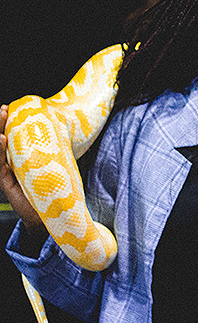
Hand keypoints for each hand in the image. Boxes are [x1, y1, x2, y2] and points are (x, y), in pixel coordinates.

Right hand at [1, 105, 46, 242]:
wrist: (49, 215)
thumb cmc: (53, 188)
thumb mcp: (54, 165)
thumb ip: (54, 150)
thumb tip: (65, 130)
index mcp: (23, 157)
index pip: (15, 136)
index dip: (13, 122)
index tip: (13, 107)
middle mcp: (13, 163)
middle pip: (4, 141)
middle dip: (3, 123)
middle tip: (5, 109)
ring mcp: (8, 172)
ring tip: (2, 118)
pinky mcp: (6, 183)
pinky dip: (0, 152)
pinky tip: (2, 139)